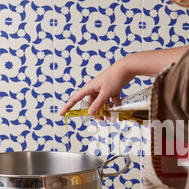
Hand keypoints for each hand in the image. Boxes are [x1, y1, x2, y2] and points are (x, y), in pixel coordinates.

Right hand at [59, 46, 188, 116]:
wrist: (128, 68)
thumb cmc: (115, 77)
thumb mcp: (106, 92)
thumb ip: (98, 103)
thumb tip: (90, 113)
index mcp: (89, 87)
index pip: (75, 98)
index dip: (68, 106)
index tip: (61, 114)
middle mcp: (95, 88)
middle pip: (91, 104)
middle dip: (96, 113)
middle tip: (102, 119)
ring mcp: (104, 89)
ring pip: (102, 103)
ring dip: (107, 111)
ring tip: (114, 118)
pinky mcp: (113, 89)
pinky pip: (111, 101)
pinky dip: (115, 106)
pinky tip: (119, 112)